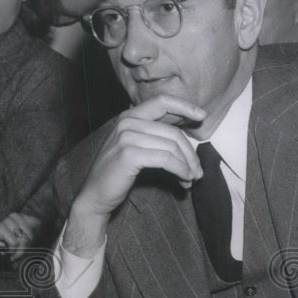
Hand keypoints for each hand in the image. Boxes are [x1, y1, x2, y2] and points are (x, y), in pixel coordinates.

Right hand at [0, 212, 41, 260]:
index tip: (25, 246)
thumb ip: (26, 236)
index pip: (37, 223)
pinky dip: (12, 252)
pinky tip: (6, 255)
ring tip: (10, 256)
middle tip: (15, 256)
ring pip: (25, 239)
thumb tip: (41, 228)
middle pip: (31, 234)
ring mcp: (5, 221)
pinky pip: (15, 242)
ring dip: (19, 252)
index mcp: (17, 216)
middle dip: (25, 248)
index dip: (33, 236)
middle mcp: (12, 216)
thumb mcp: (13, 241)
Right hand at [65, 96, 204, 256]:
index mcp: (129, 116)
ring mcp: (127, 137)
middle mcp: (127, 122)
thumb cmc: (119, 173)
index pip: (162, 101)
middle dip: (190, 154)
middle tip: (198, 172)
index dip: (184, 106)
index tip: (202, 116)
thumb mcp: (136, 147)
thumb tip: (189, 138)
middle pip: (173, 132)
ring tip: (191, 179)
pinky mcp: (130, 154)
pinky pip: (166, 159)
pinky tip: (184, 180)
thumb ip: (156, 136)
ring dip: (187, 166)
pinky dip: (180, 170)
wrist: (95, 195)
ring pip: (172, 147)